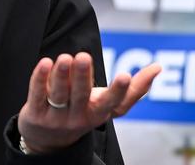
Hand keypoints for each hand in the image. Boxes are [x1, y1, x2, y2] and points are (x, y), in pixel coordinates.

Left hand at [17, 52, 160, 154]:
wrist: (47, 138)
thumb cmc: (84, 111)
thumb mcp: (108, 105)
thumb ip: (134, 90)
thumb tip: (159, 67)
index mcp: (100, 113)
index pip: (111, 104)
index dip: (118, 91)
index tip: (125, 75)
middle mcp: (79, 116)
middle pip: (81, 96)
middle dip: (83, 76)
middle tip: (83, 56)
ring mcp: (56, 117)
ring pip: (59, 94)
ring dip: (61, 75)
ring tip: (64, 57)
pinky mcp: (35, 113)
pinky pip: (37, 94)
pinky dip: (40, 78)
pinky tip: (44, 62)